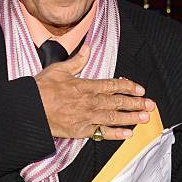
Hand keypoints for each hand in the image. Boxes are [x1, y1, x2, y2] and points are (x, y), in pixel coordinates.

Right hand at [35, 45, 153, 139]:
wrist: (30, 110)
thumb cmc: (41, 89)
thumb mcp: (58, 69)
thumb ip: (77, 61)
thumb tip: (88, 48)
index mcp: (86, 85)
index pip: (112, 85)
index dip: (128, 87)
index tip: (140, 89)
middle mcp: (90, 101)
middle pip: (118, 102)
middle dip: (136, 103)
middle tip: (151, 105)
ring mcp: (87, 117)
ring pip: (114, 117)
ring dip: (131, 117)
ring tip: (145, 118)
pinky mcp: (81, 131)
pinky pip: (102, 133)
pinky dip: (116, 134)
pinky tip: (128, 134)